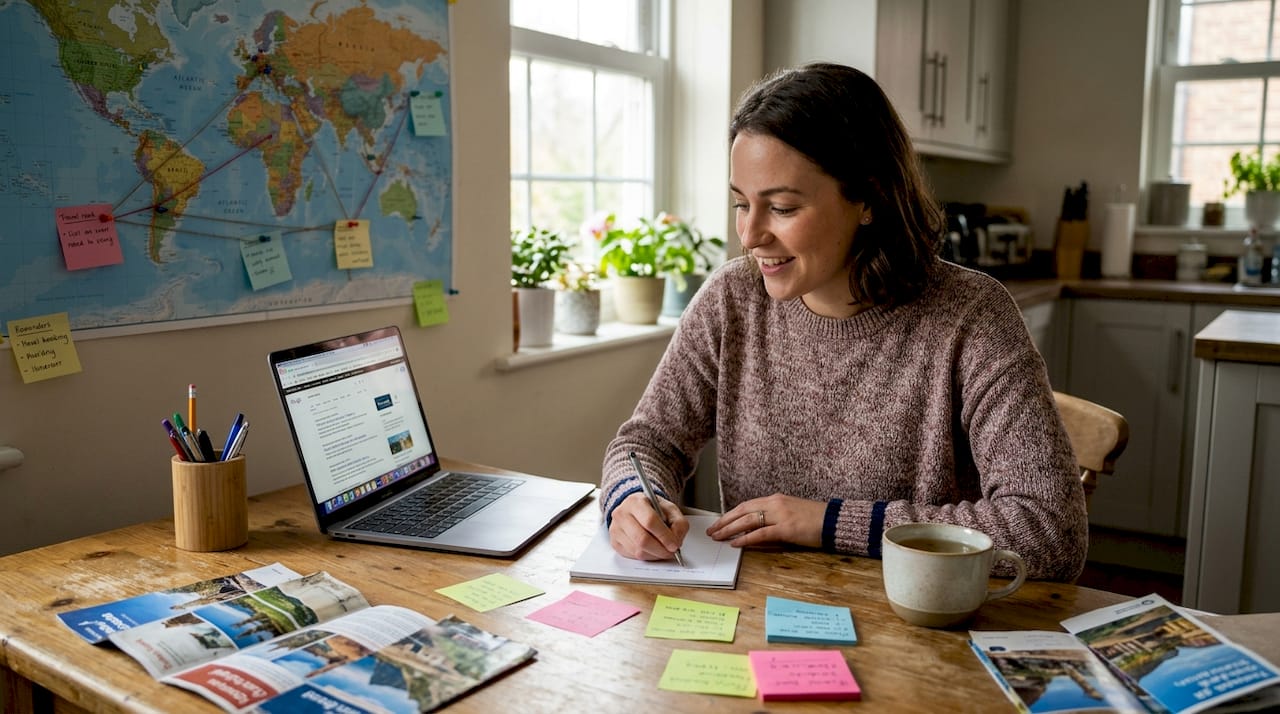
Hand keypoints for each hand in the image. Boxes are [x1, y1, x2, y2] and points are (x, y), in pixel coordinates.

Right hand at [608, 492, 689, 560]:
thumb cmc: (654, 510)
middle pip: (642, 539)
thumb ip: (679, 524)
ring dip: (654, 555)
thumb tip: (676, 541)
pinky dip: (646, 557)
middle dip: (660, 549)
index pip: (650, 521)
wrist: (637, 510)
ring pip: (637, 550)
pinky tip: (652, 550)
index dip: (664, 536)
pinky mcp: (615, 542)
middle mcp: (622, 514)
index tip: (674, 544)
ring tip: (663, 550)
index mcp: (636, 502)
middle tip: (671, 552)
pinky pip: (632, 556)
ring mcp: (616, 529)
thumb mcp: (671, 510)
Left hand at [707, 494, 824, 548]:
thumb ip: (773, 518)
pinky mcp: (786, 528)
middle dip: (724, 521)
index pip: (746, 505)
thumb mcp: (790, 513)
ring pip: (747, 520)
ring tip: (717, 537)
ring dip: (729, 529)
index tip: (719, 522)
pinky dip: (746, 538)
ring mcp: (780, 515)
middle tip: (711, 531)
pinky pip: (760, 533)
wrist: (835, 521)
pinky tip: (735, 543)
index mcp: (775, 499)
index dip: (730, 514)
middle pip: (742, 511)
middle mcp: (775, 504)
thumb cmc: (815, 519)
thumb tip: (754, 529)